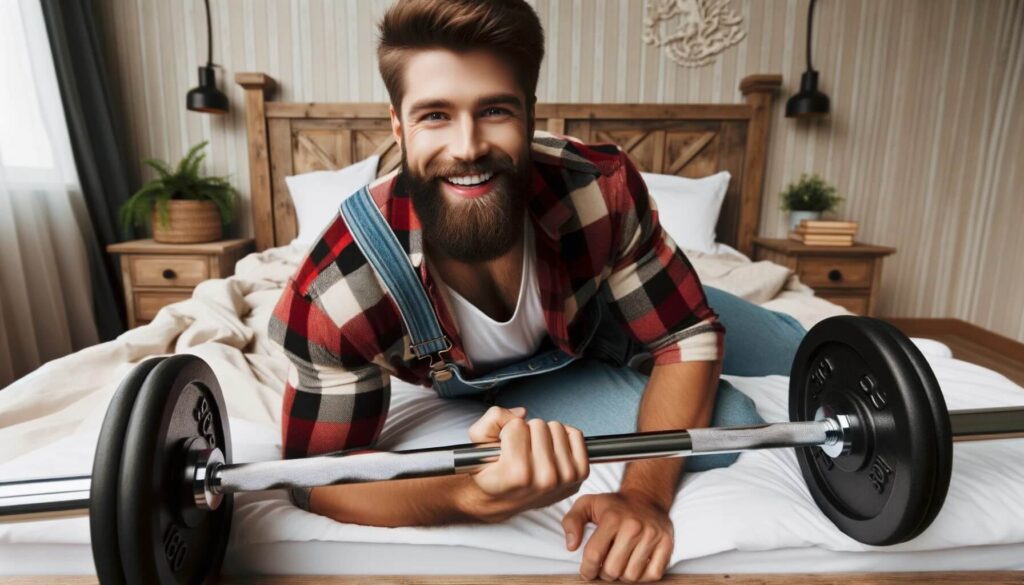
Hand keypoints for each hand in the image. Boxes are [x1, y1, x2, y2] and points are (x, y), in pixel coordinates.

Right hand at [463, 406, 589, 521]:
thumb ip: (493, 419)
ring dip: (543, 435)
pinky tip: (551, 449)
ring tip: (533, 452)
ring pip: (556, 428)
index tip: (503, 450)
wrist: (501, 500)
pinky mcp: (578, 475)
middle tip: (520, 450)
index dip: (507, 432)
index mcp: (518, 474)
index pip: (516, 426)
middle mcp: (544, 479)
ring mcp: (564, 478)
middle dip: (526, 432)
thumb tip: (522, 413)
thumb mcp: (478, 443)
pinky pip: (575, 435)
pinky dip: (563, 436)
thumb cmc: (491, 474)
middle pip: (539, 425)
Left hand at [562, 493, 673, 582]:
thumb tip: (571, 546)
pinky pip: (653, 574)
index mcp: (612, 518)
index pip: (594, 555)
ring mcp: (653, 535)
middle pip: (613, 569)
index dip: (587, 569)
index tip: (587, 572)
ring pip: (632, 575)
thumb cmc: (613, 505)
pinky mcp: (667, 543)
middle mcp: (634, 526)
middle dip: (604, 574)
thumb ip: (571, 522)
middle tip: (604, 568)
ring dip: (622, 576)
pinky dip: (642, 577)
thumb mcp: (587, 504)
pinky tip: (634, 566)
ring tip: (619, 566)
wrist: (645, 497)